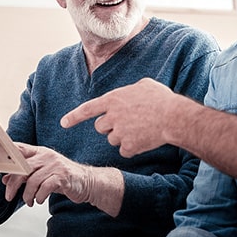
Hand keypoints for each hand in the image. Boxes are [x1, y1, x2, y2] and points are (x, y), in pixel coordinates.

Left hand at [2, 143, 95, 206]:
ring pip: (33, 180)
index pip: (21, 148)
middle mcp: (48, 156)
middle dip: (13, 184)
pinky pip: (45, 188)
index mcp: (42, 152)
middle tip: (9, 196)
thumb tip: (6, 179)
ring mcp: (56, 166)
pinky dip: (39, 197)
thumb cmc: (62, 177)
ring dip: (27, 195)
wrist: (86, 182)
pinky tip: (39, 200)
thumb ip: (25, 174)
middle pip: (23, 168)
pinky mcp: (63, 177)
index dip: (8, 152)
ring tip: (29, 201)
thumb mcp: (43, 173)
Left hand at [61, 78, 175, 157]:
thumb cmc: (162, 98)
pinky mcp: (128, 147)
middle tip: (127, 123)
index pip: (87, 109)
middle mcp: (112, 116)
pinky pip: (125, 151)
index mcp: (113, 99)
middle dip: (110, 127)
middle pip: (100, 127)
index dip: (74, 117)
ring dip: (123, 137)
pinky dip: (133, 148)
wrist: (173, 117)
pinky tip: (145, 139)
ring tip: (141, 129)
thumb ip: (131, 90)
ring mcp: (119, 133)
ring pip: (113, 140)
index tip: (63, 123)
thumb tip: (131, 92)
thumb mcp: (145, 85)